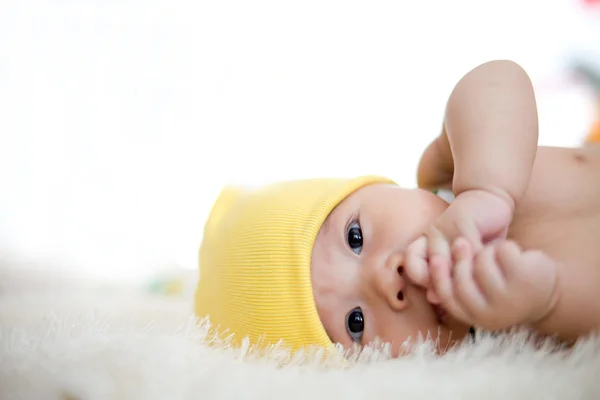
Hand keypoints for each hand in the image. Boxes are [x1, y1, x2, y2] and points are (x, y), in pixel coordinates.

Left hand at [405, 188, 513, 291]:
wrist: (490, 198)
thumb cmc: (479, 233)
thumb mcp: (465, 258)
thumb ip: (449, 277)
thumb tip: (432, 299)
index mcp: (426, 243)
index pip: (412, 269)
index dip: (428, 283)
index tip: (450, 290)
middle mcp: (430, 236)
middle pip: (427, 271)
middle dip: (446, 286)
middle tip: (466, 292)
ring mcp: (443, 228)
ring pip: (444, 263)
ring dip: (462, 277)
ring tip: (479, 282)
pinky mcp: (461, 222)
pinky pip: (465, 251)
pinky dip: (477, 263)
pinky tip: (490, 267)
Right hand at [430, 238, 558, 330]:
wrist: (548, 290)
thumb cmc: (505, 286)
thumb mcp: (479, 291)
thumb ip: (455, 287)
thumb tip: (430, 293)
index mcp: (475, 316)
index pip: (448, 297)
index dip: (439, 276)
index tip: (437, 258)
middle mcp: (490, 314)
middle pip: (462, 280)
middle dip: (461, 257)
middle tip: (462, 241)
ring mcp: (508, 299)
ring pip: (483, 261)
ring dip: (488, 250)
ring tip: (496, 252)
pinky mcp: (525, 279)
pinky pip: (504, 252)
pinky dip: (508, 247)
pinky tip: (518, 254)